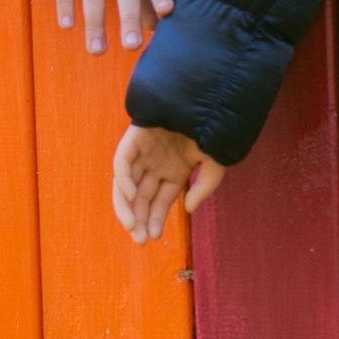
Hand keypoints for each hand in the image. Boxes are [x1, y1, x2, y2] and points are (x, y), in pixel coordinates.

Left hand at [112, 124, 226, 243]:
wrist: (212, 99)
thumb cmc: (215, 128)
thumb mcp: (215, 164)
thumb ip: (203, 188)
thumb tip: (187, 210)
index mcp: (172, 170)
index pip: (159, 201)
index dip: (155, 219)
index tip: (154, 238)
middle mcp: (156, 163)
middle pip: (141, 196)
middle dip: (139, 219)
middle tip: (140, 240)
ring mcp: (144, 150)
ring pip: (128, 183)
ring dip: (127, 206)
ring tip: (133, 227)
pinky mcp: (135, 135)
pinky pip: (123, 161)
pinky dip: (124, 178)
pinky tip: (133, 195)